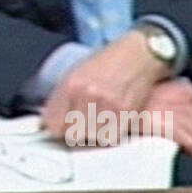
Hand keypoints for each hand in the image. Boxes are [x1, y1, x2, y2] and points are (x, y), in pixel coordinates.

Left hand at [41, 31, 171, 145]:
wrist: (139, 55)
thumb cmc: (107, 63)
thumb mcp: (77, 73)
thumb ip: (63, 97)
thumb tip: (52, 122)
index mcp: (70, 85)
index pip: (53, 124)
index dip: (58, 127)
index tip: (63, 126)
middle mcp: (87, 96)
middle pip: (73, 135)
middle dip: (76, 132)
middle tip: (84, 123)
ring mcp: (108, 105)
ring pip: (92, 138)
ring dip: (95, 133)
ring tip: (101, 120)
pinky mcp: (126, 113)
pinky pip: (111, 137)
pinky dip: (110, 133)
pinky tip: (113, 121)